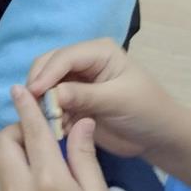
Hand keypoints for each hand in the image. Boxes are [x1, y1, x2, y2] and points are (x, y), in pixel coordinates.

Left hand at [0, 84, 132, 190]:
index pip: (32, 133)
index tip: (19, 88)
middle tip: (40, 135)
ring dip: (8, 148)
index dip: (26, 107)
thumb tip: (78, 122)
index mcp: (50, 183)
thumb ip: (83, 158)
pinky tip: (31, 175)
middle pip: (1, 143)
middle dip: (15, 129)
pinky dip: (8, 168)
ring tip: (35, 153)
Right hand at [27, 38, 177, 159]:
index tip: (33, 92)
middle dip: (39, 85)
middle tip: (32, 106)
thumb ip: (83, 95)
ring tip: (47, 121)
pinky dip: (48, 116)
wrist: (158, 138)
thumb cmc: (146, 110)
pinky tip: (56, 129)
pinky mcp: (71, 102)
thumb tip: (50, 94)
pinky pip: (50, 106)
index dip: (46, 73)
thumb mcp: (117, 100)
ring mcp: (75, 82)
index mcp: (97, 52)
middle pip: (48, 67)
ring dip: (42, 103)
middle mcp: (82, 63)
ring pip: (45, 87)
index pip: (64, 57)